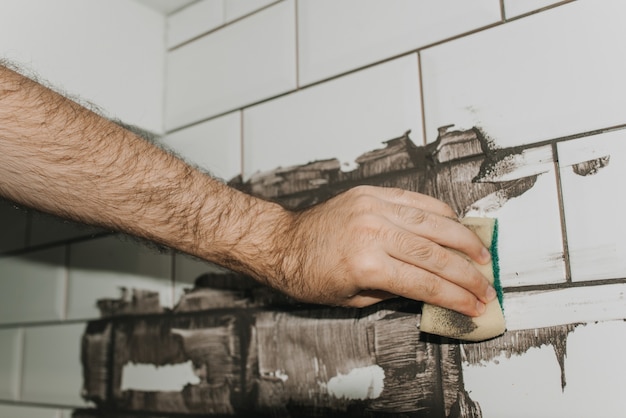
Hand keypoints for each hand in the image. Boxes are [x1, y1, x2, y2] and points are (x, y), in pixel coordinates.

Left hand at [278, 185, 495, 315]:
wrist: (283, 242)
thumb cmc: (311, 276)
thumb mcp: (354, 298)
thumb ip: (396, 293)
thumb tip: (433, 292)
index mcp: (367, 264)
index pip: (426, 283)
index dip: (456, 297)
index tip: (476, 306)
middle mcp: (374, 232)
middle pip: (436, 254)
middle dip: (467, 274)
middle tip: (487, 286)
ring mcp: (373, 208)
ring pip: (432, 222)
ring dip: (462, 240)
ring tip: (482, 255)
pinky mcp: (371, 193)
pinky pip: (414, 200)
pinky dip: (439, 212)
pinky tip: (456, 224)